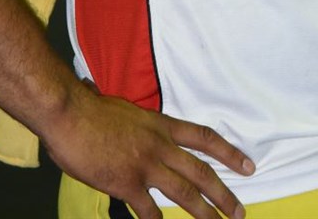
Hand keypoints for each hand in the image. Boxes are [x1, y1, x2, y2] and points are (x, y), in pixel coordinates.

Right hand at [43, 81, 254, 218]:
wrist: (70, 113)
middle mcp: (159, 144)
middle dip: (224, 193)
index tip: (247, 166)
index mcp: (160, 124)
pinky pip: (148, 210)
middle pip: (201, 171)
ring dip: (204, 212)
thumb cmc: (90, 109)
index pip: (203, 137)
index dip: (228, 152)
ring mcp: (145, 165)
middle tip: (240, 211)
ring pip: (184, 192)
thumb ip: (137, 124)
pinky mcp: (126, 183)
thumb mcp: (125, 110)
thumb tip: (137, 125)